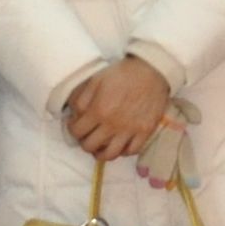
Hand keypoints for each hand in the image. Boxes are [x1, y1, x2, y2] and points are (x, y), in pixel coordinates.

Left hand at [63, 55, 177, 160]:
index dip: (72, 129)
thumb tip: (74, 116)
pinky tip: (120, 144)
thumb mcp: (95, 80)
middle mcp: (113, 124)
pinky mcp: (145, 132)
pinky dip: (123, 151)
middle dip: (84, 142)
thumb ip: (81, 99)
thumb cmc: (122, 73)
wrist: (152, 70)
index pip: (77, 132)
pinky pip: (131, 151)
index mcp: (98, 110)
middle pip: (90, 146)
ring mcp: (130, 130)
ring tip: (100, 147)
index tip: (75, 125)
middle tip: (87, 135)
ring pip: (110, 155)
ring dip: (101, 153)